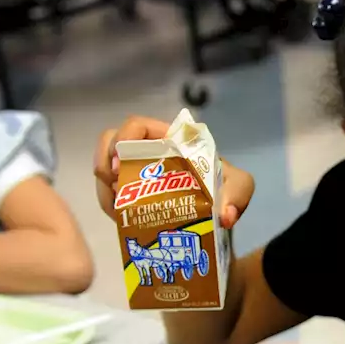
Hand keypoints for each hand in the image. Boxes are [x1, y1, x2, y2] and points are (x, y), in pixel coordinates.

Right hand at [93, 116, 254, 228]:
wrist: (217, 215)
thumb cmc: (225, 189)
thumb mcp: (240, 187)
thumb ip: (238, 194)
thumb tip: (225, 215)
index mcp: (169, 141)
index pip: (137, 125)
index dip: (123, 138)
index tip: (121, 164)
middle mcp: (147, 152)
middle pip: (111, 144)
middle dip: (105, 163)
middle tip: (115, 187)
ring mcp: (134, 173)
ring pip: (105, 170)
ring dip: (104, 187)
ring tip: (116, 208)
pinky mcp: (129, 195)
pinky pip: (108, 194)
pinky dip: (108, 205)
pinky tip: (120, 218)